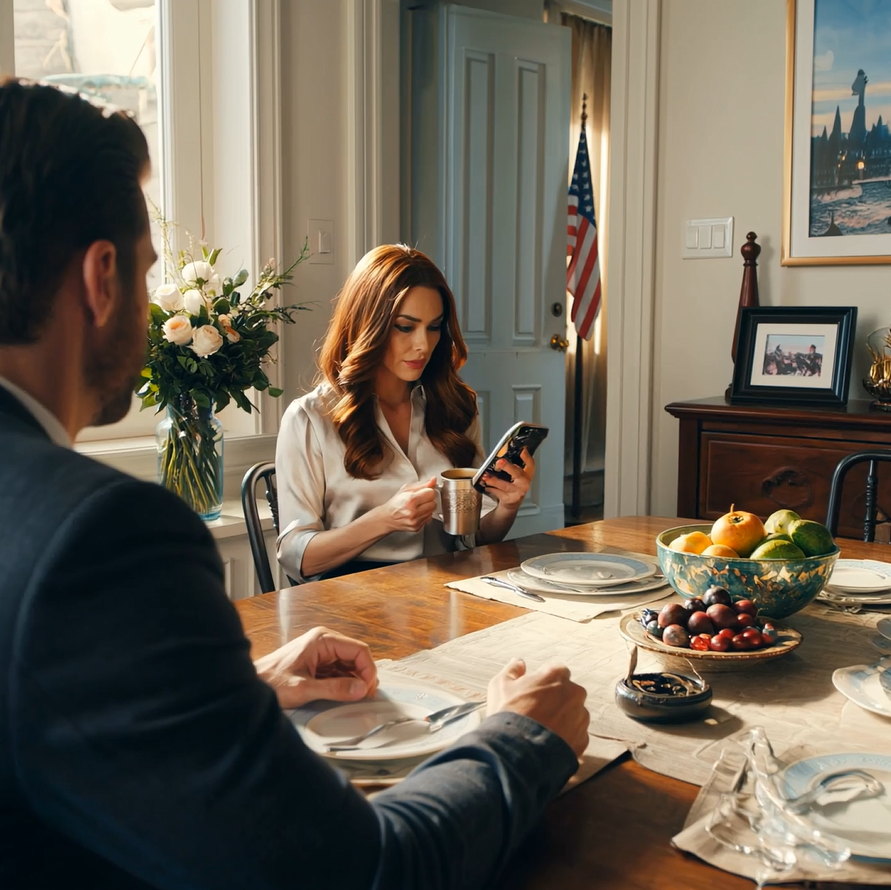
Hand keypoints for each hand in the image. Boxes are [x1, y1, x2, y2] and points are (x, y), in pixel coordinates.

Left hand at [254, 626, 377, 708]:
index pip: (358, 650)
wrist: (250, 684)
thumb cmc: (271, 682)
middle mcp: (325, 641)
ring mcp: (322, 651)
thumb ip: (334, 689)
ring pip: (349, 664)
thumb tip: (361, 689)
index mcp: (322, 640)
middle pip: (356, 656)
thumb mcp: (304, 688)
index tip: (368, 690)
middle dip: (363, 676)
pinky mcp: (318, 662)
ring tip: (355, 697)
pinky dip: (345, 682)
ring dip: (355, 680)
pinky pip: (339, 670)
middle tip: (364, 697)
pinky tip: (344, 694)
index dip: (368, 670)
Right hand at [385, 476, 436, 532]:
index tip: (424, 492)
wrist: (387, 518)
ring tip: (418, 506)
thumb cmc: (395, 503)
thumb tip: (433, 480)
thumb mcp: (406, 489)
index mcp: (410, 499)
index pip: (431, 493)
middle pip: (433, 503)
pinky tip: (417, 512)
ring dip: (427, 507)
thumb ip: (422, 485)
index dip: (428, 491)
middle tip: (420, 500)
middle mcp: (413, 511)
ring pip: (432, 511)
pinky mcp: (417, 527)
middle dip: (428, 500)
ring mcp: (415, 521)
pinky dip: (425, 514)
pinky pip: (429, 518)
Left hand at [479, 447, 533, 510]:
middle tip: (499, 462)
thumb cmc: (513, 484)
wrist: (512, 502)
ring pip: (505, 485)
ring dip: (494, 480)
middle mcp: (524, 483)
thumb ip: (510, 467)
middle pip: (517, 474)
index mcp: (527, 474)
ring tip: (485, 477)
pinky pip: (498, 493)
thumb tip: (499, 457)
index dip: (527, 457)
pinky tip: (485, 485)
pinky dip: (490, 488)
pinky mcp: (509, 499)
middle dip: (508, 467)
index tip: (522, 450)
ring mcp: (517, 492)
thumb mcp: (515, 475)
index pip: (530, 464)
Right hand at [486, 658, 588, 757]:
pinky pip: (576, 734)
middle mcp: (575, 693)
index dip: (543, 680)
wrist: (517, 752)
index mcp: (557, 675)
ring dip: (562, 718)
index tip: (533, 690)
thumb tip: (519, 663)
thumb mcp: (500, 685)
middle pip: (568, 692)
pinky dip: (566, 737)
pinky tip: (548, 742)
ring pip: (574, 713)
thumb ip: (512, 669)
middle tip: (537, 711)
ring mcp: (581, 717)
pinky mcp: (583, 740)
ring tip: (542, 729)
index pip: (556, 670)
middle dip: (556, 699)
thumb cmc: (508, 714)